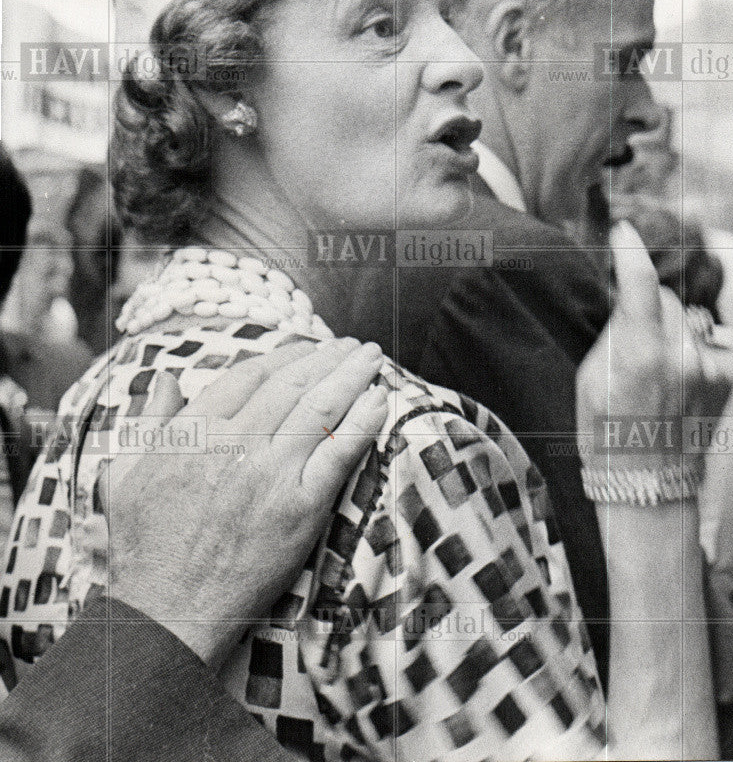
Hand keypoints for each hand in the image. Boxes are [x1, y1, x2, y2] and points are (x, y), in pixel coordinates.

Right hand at [101, 337, 386, 667]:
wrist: (168, 614)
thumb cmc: (145, 547)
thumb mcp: (125, 474)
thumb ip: (149, 420)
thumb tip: (168, 378)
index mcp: (193, 431)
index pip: (249, 374)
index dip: (285, 355)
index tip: (307, 348)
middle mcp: (232, 444)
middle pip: (291, 384)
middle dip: (328, 357)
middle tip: (353, 345)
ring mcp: (268, 474)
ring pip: (320, 409)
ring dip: (352, 376)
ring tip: (373, 359)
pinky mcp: (299, 508)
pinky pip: (338, 453)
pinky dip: (363, 423)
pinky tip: (379, 402)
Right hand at [576, 221, 731, 469]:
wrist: (646, 484)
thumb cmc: (604, 433)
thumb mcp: (589, 377)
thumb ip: (616, 333)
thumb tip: (629, 299)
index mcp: (637, 352)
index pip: (641, 281)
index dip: (630, 250)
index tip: (624, 231)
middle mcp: (678, 354)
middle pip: (665, 298)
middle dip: (648, 305)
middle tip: (631, 337)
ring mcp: (706, 367)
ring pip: (684, 321)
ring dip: (668, 332)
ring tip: (652, 371)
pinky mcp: (723, 379)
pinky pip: (700, 345)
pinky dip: (685, 354)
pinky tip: (672, 384)